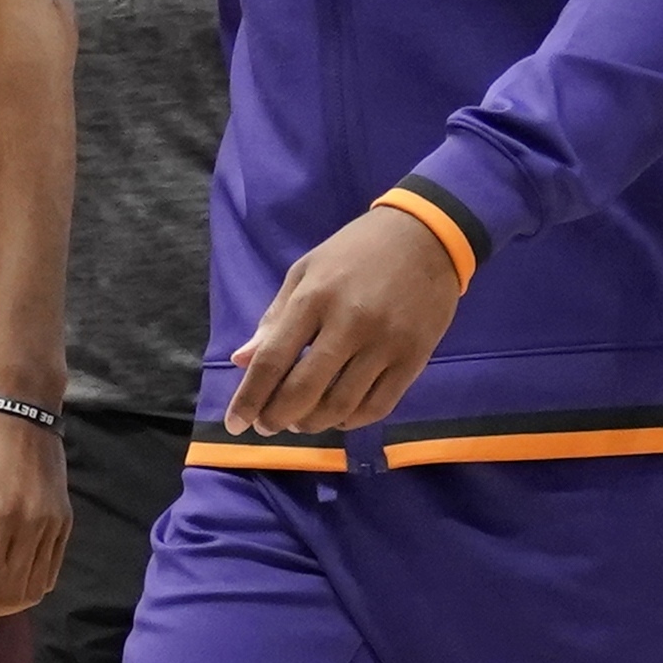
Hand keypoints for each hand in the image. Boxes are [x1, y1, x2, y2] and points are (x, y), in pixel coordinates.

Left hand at [224, 207, 465, 435]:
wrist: (427, 236)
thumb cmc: (356, 251)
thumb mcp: (306, 271)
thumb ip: (274, 318)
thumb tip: (241, 361)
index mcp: (314, 297)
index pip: (272, 360)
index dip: (249, 398)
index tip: (234, 423)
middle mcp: (348, 323)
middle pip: (303, 391)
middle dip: (276, 418)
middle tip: (267, 425)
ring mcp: (384, 344)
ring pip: (340, 406)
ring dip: (312, 424)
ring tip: (300, 422)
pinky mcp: (414, 359)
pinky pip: (377, 407)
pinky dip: (350, 421)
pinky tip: (337, 416)